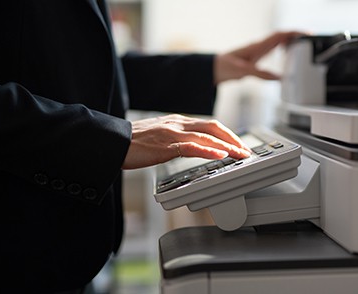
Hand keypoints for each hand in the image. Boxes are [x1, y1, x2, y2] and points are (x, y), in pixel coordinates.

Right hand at [122, 114, 250, 169]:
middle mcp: (178, 123)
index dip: (228, 134)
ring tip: (240, 155)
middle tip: (246, 151)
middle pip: (214, 127)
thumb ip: (177, 139)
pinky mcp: (165, 145)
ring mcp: (172, 133)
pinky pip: (191, 146)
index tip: (239, 145)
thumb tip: (194, 148)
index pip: (210, 124)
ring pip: (206, 136)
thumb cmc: (132, 142)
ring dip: (227, 146)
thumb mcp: (160, 137)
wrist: (111, 142)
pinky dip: (208, 150)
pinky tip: (219, 155)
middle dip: (234, 139)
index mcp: (178, 121)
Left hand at [214, 31, 306, 83]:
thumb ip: (261, 74)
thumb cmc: (225, 67)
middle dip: (295, 36)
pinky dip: (282, 49)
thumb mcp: (243, 71)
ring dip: (290, 42)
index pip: (278, 36)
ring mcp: (257, 51)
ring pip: (277, 42)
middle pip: (281, 37)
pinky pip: (272, 49)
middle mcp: (259, 46)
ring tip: (302, 46)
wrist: (213, 69)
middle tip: (309, 40)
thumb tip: (279, 78)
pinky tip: (286, 55)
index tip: (305, 34)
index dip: (293, 33)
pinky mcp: (256, 57)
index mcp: (257, 47)